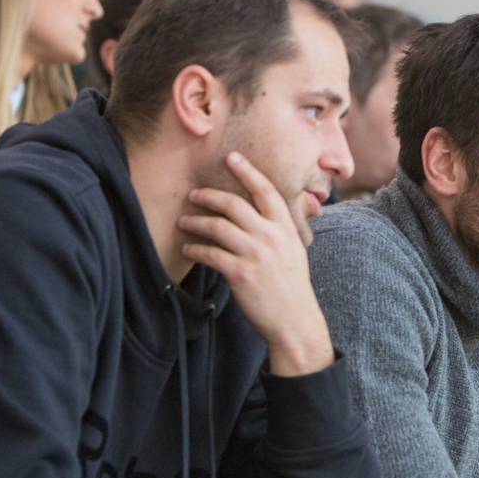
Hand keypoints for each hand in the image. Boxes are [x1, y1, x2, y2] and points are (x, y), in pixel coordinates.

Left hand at [178, 151, 333, 376]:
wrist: (295, 319)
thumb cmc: (292, 286)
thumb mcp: (293, 250)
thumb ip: (279, 229)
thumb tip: (260, 213)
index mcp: (285, 227)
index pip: (265, 190)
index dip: (248, 171)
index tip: (232, 158)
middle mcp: (271, 236)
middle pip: (234, 204)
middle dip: (209, 196)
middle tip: (193, 194)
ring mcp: (255, 254)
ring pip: (217, 227)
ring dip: (195, 222)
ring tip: (183, 221)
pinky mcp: (240, 273)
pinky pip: (210, 254)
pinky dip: (195, 249)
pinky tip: (188, 248)